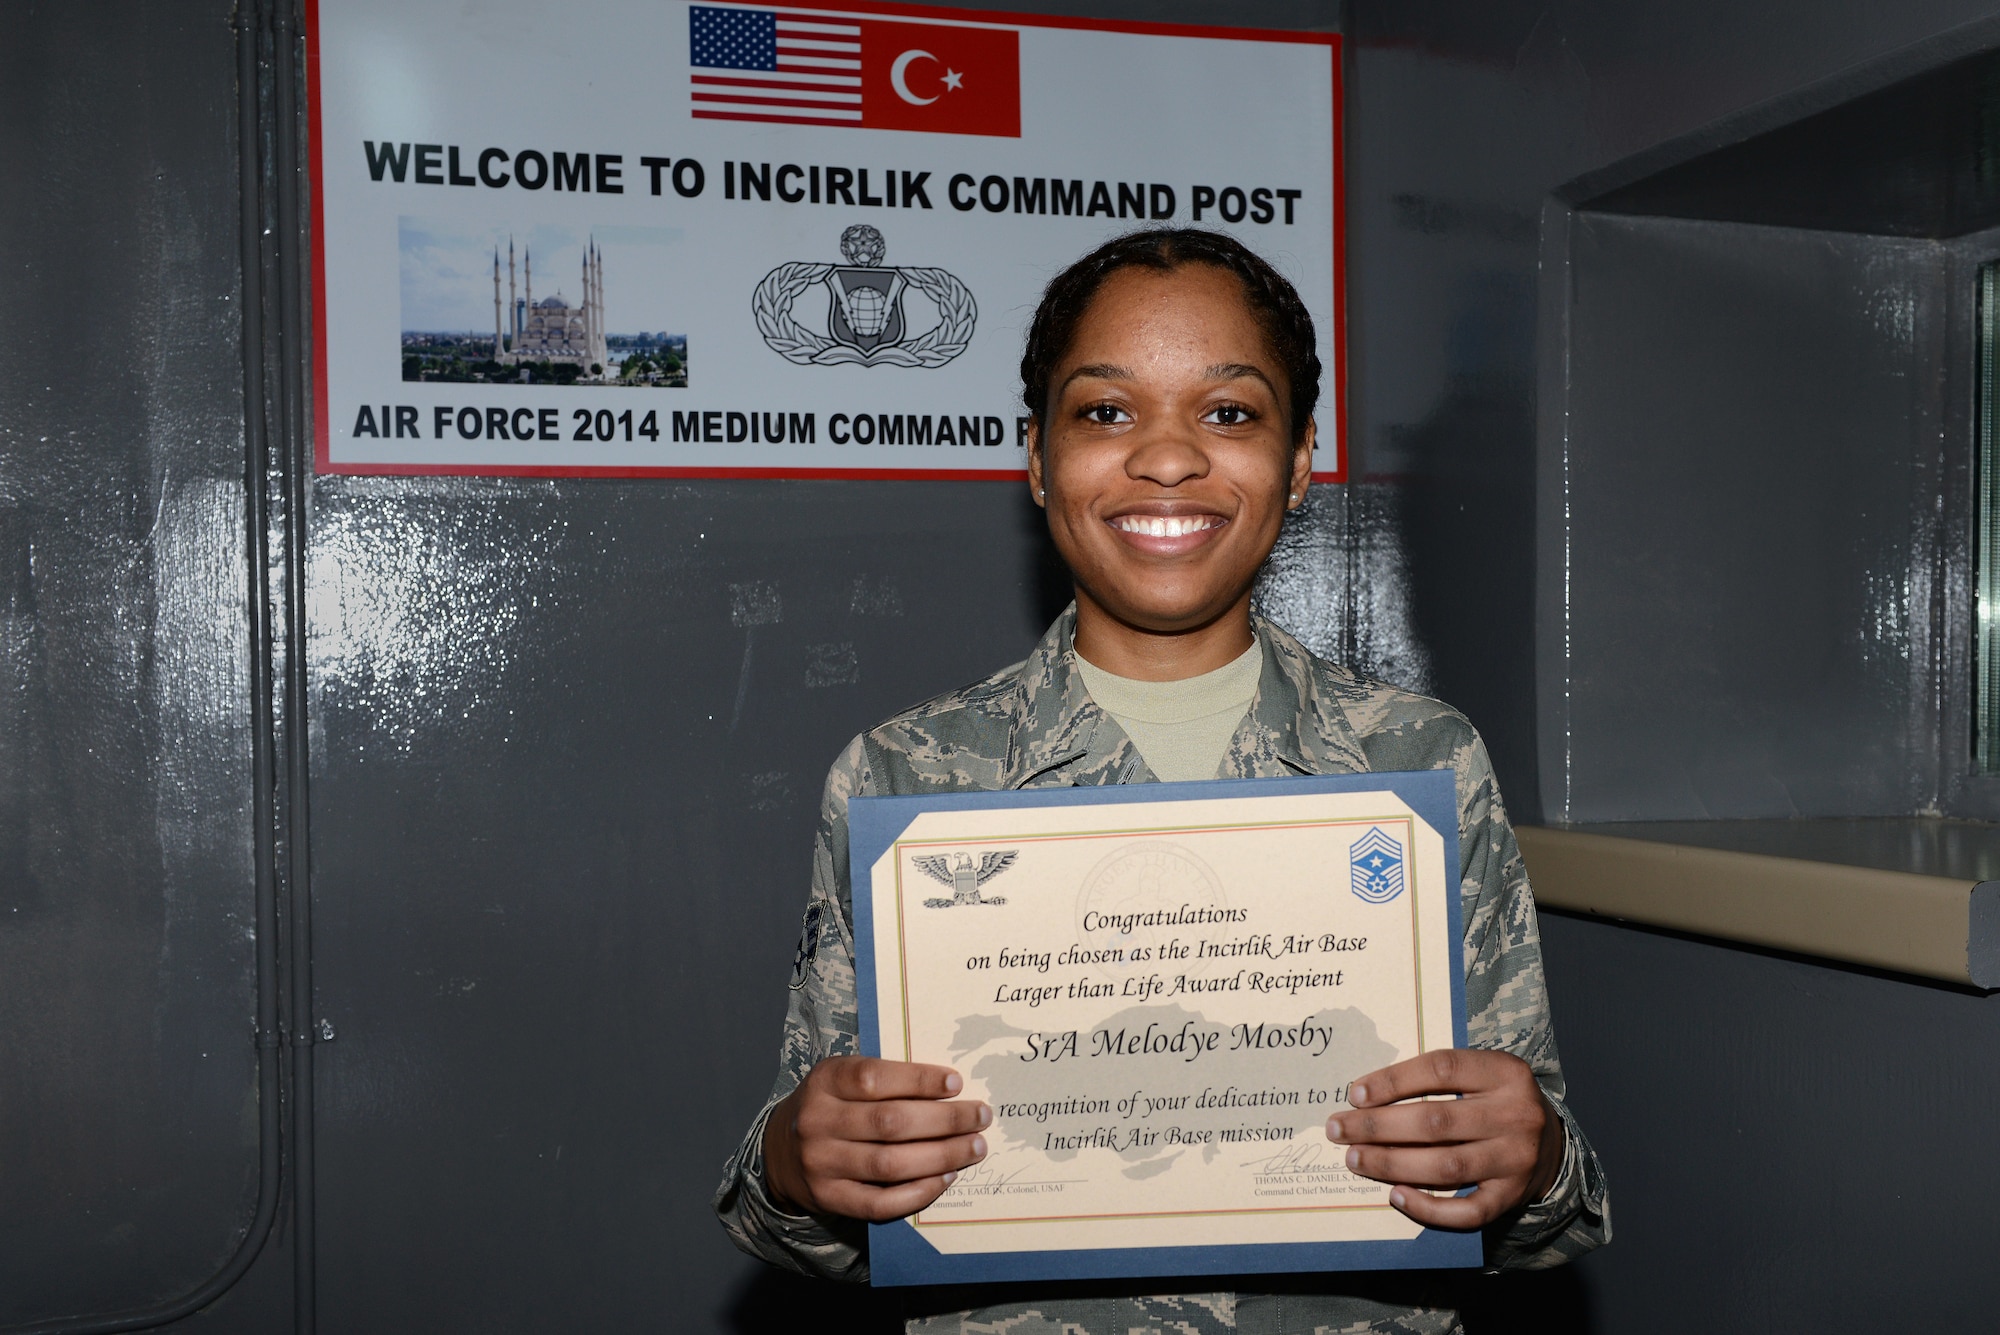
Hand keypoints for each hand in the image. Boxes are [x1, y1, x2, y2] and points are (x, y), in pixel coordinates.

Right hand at [762, 1056, 990, 1221]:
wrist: (780, 1152)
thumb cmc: (830, 1107)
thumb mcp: (842, 1078)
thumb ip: (885, 1079)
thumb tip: (949, 1087)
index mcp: (824, 1081)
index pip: (874, 1078)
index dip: (919, 1080)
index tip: (956, 1082)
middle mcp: (818, 1121)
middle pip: (890, 1122)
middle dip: (944, 1120)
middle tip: (980, 1117)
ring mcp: (822, 1164)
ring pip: (890, 1164)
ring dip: (941, 1156)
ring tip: (974, 1147)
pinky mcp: (830, 1198)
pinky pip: (881, 1202)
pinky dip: (918, 1192)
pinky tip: (946, 1178)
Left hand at [1325, 1048, 1563, 1229]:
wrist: (1551, 1145)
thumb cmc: (1496, 1102)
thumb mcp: (1480, 1074)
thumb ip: (1436, 1078)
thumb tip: (1366, 1096)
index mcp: (1505, 1072)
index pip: (1441, 1069)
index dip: (1393, 1080)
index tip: (1354, 1094)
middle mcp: (1516, 1115)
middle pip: (1436, 1121)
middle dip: (1378, 1127)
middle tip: (1339, 1129)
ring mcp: (1516, 1159)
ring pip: (1446, 1166)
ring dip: (1392, 1164)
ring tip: (1355, 1159)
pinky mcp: (1512, 1196)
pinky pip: (1466, 1210)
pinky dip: (1428, 1207)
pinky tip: (1396, 1195)